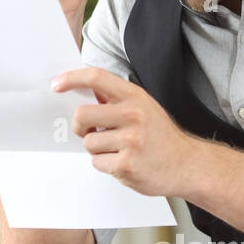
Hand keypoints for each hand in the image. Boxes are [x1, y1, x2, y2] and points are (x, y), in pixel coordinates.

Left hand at [52, 66, 198, 196]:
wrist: (187, 165)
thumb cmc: (160, 136)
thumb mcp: (144, 107)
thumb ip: (116, 99)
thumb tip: (82, 92)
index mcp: (135, 97)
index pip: (96, 78)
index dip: (72, 78)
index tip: (57, 85)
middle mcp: (133, 115)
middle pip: (81, 115)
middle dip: (80, 126)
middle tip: (90, 131)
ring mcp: (130, 141)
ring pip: (89, 143)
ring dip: (98, 150)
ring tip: (119, 150)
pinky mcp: (127, 165)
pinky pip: (97, 163)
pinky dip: (106, 165)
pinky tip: (124, 162)